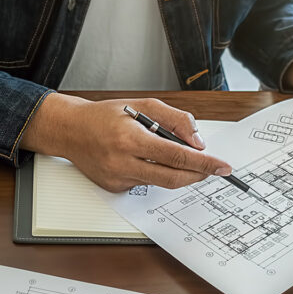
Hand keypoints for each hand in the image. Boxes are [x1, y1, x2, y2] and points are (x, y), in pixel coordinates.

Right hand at [22, 94, 230, 191]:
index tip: (222, 166)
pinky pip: (146, 184)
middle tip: (212, 168)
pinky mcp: (115, 188)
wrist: (71, 131)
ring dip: (177, 172)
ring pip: (161, 182)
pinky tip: (144, 160)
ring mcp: (118, 179)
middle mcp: (123, 162)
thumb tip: (198, 142)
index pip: (177, 155)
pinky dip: (155, 173)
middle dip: (198, 174)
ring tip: (175, 155)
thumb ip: (175, 120)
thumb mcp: (142, 105)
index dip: (204, 163)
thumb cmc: (105, 116)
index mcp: (131, 139)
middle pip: (173, 178)